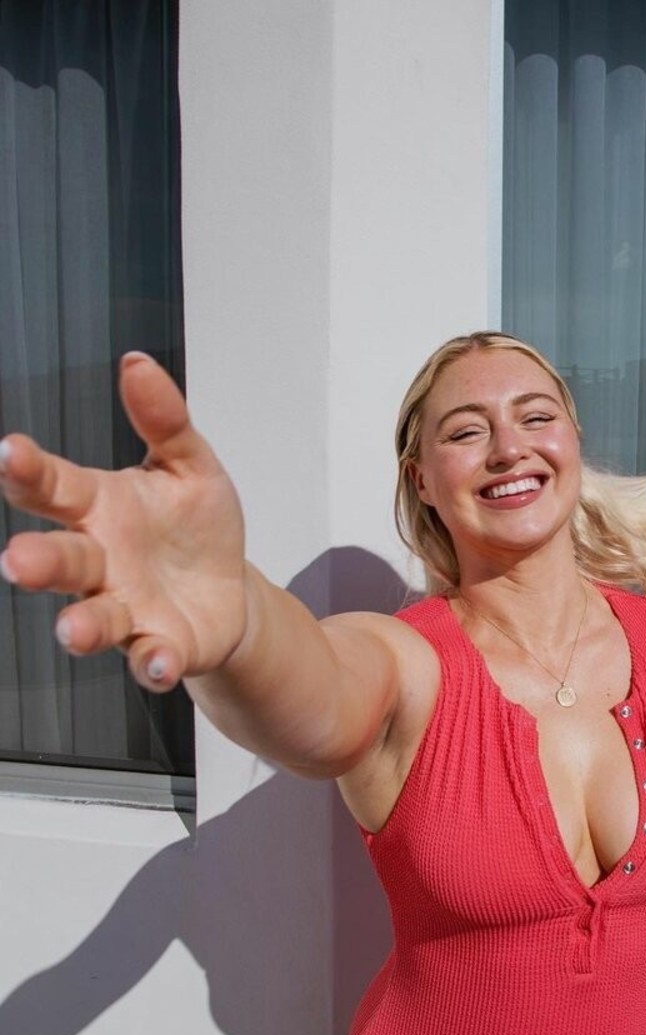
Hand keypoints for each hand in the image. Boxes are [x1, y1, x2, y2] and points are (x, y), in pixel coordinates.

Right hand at [0, 353, 246, 692]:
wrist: (229, 588)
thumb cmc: (194, 524)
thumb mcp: (190, 465)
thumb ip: (164, 421)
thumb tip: (139, 364)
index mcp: (98, 506)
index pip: (53, 485)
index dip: (28, 470)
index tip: (10, 453)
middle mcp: (100, 560)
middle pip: (61, 558)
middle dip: (38, 560)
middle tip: (18, 562)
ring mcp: (125, 607)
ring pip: (92, 617)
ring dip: (80, 626)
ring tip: (72, 632)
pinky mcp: (159, 646)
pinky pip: (149, 658)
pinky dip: (153, 663)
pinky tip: (159, 663)